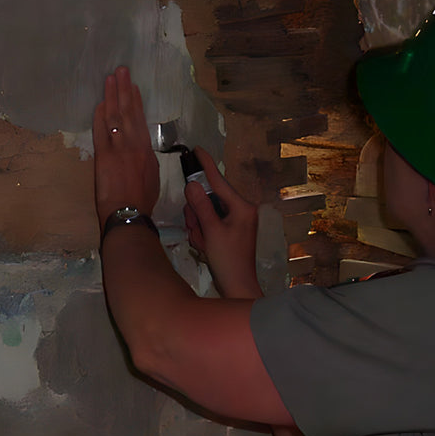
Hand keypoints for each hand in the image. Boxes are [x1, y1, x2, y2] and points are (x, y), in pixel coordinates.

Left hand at [92, 66, 159, 226]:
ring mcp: (119, 149)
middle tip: (121, 71)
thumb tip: (141, 151)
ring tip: (111, 78)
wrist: (129, 214)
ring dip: (113, 96)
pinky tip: (100, 103)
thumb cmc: (141, 201)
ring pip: (116, 117)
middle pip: (129, 112)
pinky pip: (102, 131)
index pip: (140, 120)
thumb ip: (145, 160)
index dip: (136, 102)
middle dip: (125, 90)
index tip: (134, 87)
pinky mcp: (105, 156)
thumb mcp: (152, 177)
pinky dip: (100, 116)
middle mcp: (134, 145)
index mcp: (146, 150)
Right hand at [182, 146, 261, 298]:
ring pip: (205, 212)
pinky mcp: (229, 230)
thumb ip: (201, 206)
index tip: (197, 149)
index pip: (219, 181)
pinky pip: (208, 223)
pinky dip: (202, 233)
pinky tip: (205, 246)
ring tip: (202, 241)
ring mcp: (235, 221)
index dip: (206, 165)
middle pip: (208, 198)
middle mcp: (241, 210)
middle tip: (196, 229)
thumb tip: (193, 184)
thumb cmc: (228, 260)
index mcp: (241, 207)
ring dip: (198, 226)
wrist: (238, 286)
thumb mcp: (211, 232)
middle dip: (197, 214)